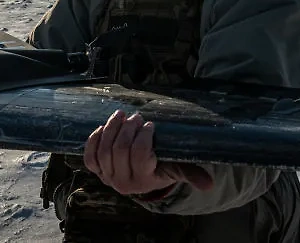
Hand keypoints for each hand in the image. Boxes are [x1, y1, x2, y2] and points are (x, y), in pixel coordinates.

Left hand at [83, 109, 213, 196]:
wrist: (142, 179)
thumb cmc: (162, 168)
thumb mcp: (176, 169)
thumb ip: (191, 174)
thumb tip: (210, 185)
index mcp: (143, 181)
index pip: (139, 156)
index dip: (143, 137)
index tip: (150, 125)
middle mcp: (123, 182)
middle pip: (120, 150)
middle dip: (128, 129)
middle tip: (136, 117)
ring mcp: (107, 177)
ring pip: (104, 150)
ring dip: (111, 129)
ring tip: (120, 115)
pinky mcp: (97, 171)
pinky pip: (90, 156)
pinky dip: (94, 140)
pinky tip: (103, 127)